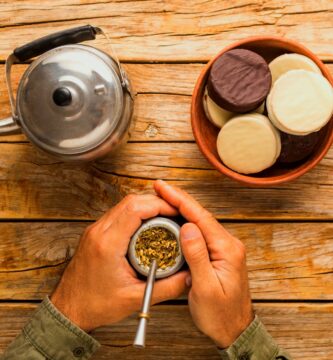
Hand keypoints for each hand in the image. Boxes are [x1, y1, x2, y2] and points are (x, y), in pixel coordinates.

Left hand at [51, 194, 187, 331]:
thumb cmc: (95, 305)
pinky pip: (117, 213)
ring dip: (145, 206)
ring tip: (164, 218)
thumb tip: (189, 276)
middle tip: (174, 213)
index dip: (159, 205)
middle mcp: (99, 231)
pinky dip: (135, 213)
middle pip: (130, 201)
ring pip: (123, 204)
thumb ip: (166, 287)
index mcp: (108, 244)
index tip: (176, 211)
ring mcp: (95, 230)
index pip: (135, 209)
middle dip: (155, 202)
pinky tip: (146, 225)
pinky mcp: (95, 233)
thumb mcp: (135, 298)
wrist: (68, 309)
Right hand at [154, 180, 253, 347]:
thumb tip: (187, 227)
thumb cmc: (221, 315)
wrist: (235, 330)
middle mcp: (227, 244)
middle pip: (200, 214)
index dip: (180, 200)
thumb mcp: (206, 288)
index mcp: (227, 249)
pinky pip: (200, 232)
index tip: (163, 187)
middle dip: (178, 198)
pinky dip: (185, 221)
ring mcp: (223, 248)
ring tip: (163, 197)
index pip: (200, 217)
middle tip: (160, 187)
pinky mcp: (218, 253)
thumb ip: (197, 256)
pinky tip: (175, 218)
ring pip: (199, 221)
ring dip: (181, 207)